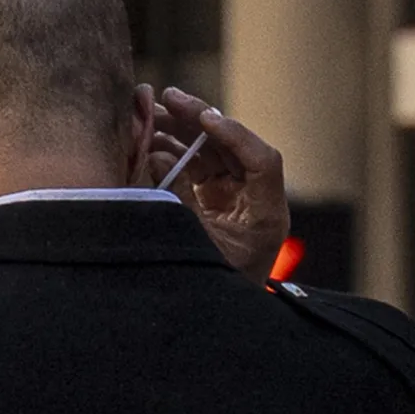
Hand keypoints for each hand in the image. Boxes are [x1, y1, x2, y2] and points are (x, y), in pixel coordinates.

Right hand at [146, 86, 287, 279]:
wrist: (220, 315)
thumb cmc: (215, 289)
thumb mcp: (199, 249)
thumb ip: (180, 205)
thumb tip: (155, 158)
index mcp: (266, 215)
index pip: (262, 160)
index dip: (234, 135)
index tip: (203, 119)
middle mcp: (253, 199)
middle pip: (231, 147)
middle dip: (198, 120)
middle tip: (167, 98)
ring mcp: (233, 197)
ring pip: (210, 153)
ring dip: (180, 132)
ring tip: (148, 114)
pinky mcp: (213, 200)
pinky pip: (195, 168)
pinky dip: (173, 153)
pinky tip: (150, 141)